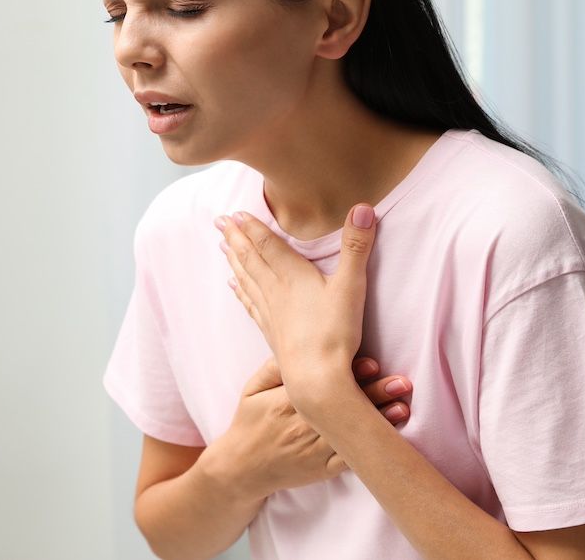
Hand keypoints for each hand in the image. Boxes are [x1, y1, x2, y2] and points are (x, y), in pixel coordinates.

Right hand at [209, 355, 411, 500]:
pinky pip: (349, 460)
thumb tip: (295, 346)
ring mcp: (314, 450)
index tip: (372, 363)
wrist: (242, 468)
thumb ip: (272, 368)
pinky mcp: (323, 469)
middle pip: (343, 407)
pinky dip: (369, 450)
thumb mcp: (252, 390)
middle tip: (402, 382)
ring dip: (379, 420)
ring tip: (402, 407)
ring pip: (350, 434)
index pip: (321, 384)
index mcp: (286, 402)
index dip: (348, 374)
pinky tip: (388, 439)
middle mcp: (302, 426)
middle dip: (375, 393)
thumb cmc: (249, 423)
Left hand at [216, 204, 377, 386]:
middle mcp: (275, 290)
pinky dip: (241, 291)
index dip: (251, 227)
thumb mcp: (351, 285)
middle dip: (235, 238)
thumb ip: (356, 246)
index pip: (267, 244)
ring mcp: (270, 312)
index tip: (234, 213)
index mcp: (292, 275)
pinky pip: (250, 304)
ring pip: (247, 279)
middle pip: (251, 258)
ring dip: (234, 260)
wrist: (316, 378)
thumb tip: (364, 207)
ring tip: (223, 247)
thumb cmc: (334, 332)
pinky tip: (234, 286)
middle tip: (220, 222)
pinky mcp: (271, 332)